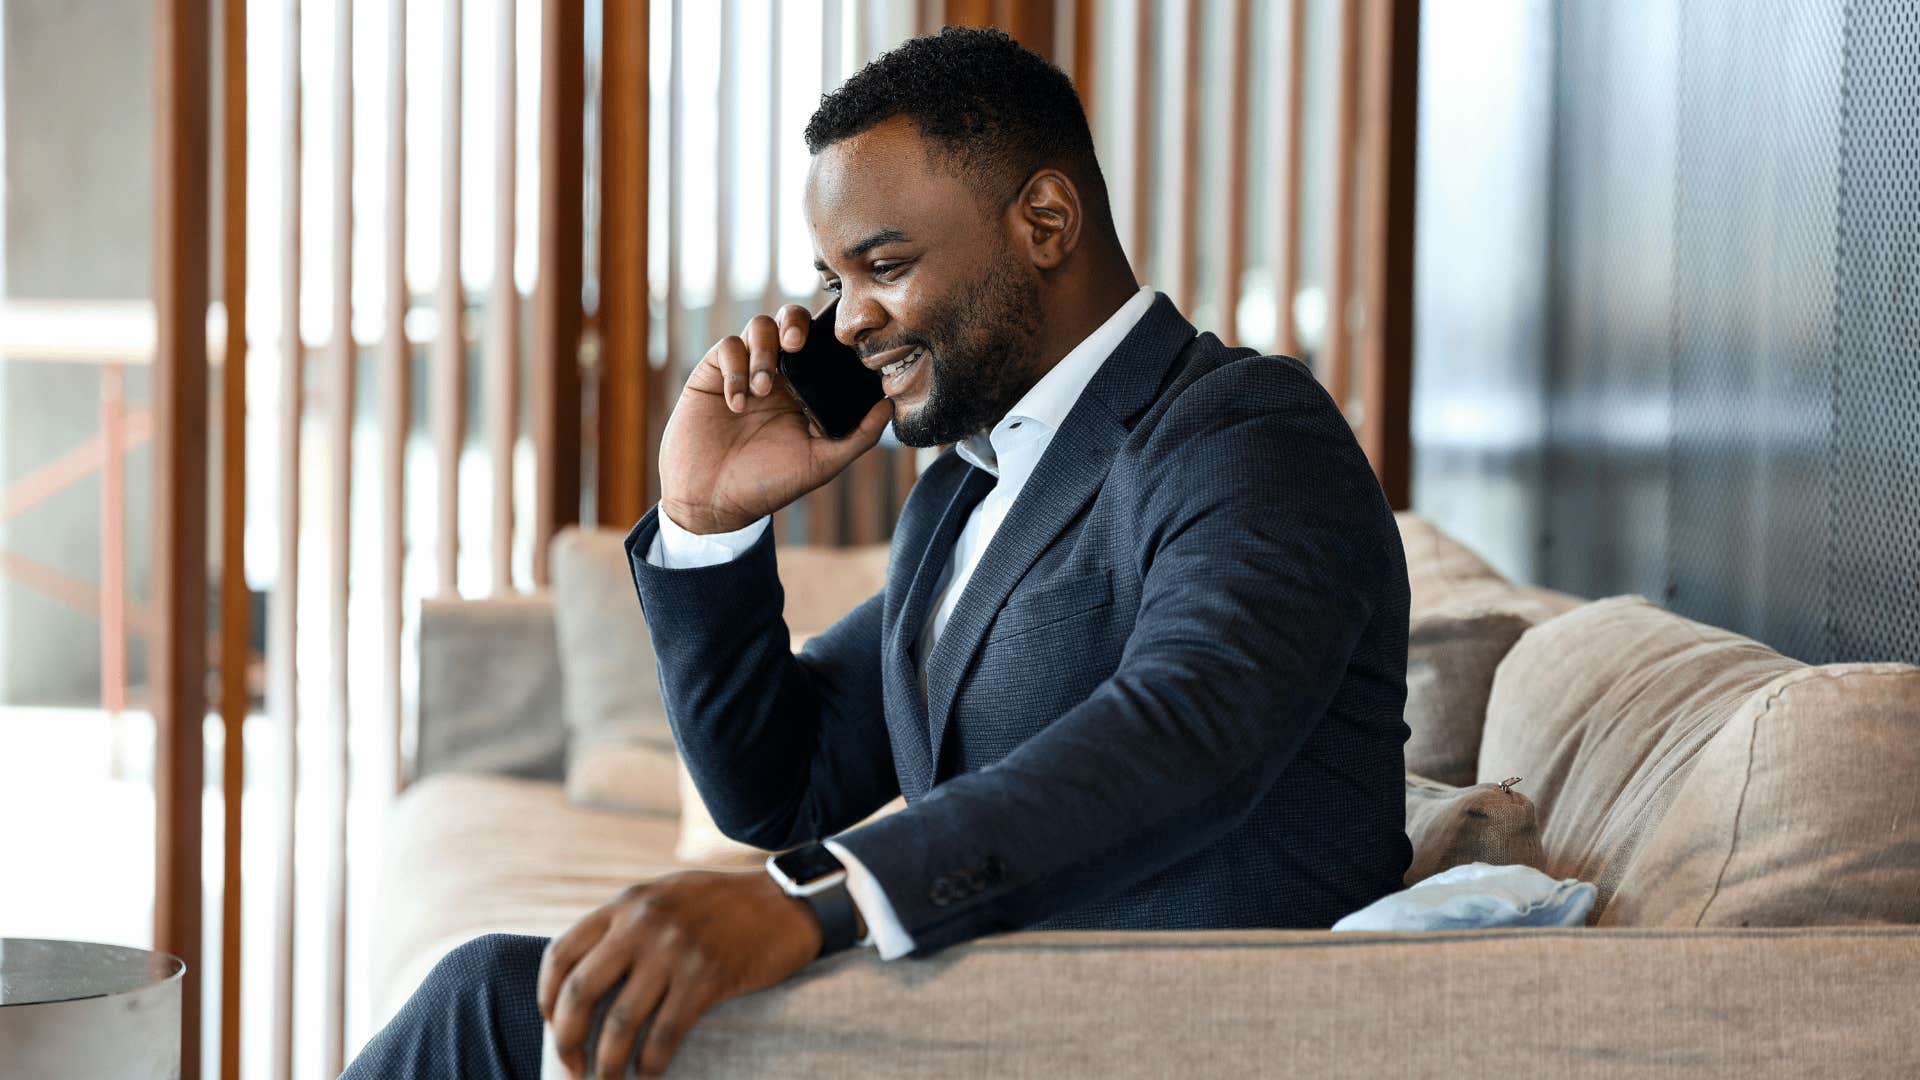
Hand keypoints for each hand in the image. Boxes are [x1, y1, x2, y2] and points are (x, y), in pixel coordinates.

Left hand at [537, 870, 822, 1078]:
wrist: (787, 902)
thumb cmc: (724, 905)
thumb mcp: (665, 897)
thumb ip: (627, 925)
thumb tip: (586, 975)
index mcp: (625, 904)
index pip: (561, 954)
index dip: (546, 997)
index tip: (551, 1026)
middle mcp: (642, 923)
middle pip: (580, 993)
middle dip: (566, 1041)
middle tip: (571, 1070)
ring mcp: (674, 950)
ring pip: (620, 1023)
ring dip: (606, 1066)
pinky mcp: (707, 977)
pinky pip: (665, 1035)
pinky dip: (651, 1065)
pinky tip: (648, 1076)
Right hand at [658, 306, 894, 534]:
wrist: (713, 501)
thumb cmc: (768, 485)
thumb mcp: (821, 463)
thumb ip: (858, 436)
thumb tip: (890, 404)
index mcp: (805, 389)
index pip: (822, 344)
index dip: (830, 334)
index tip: (837, 343)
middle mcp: (777, 375)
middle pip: (790, 320)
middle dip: (795, 322)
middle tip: (796, 344)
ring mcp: (745, 372)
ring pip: (758, 327)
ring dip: (763, 351)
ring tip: (762, 388)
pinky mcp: (712, 374)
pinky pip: (726, 348)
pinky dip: (735, 370)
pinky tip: (736, 403)